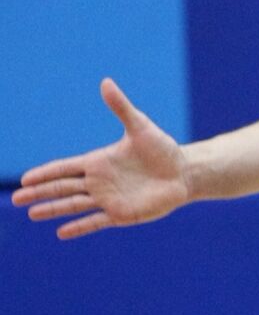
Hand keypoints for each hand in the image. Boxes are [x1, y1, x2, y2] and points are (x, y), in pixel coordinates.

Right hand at [10, 79, 191, 238]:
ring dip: (54, 209)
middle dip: (40, 192)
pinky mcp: (122, 214)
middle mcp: (100, 182)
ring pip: (74, 205)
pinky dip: (79, 227)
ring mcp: (109, 199)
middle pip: (63, 187)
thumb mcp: (140, 127)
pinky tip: (62, 233)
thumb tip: (105, 82)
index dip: (46, 172)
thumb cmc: (163, 149)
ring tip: (32, 213)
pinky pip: (96, 222)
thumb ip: (121, 107)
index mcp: (99, 161)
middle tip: (16, 198)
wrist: (185, 172)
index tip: (25, 178)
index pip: (65, 167)